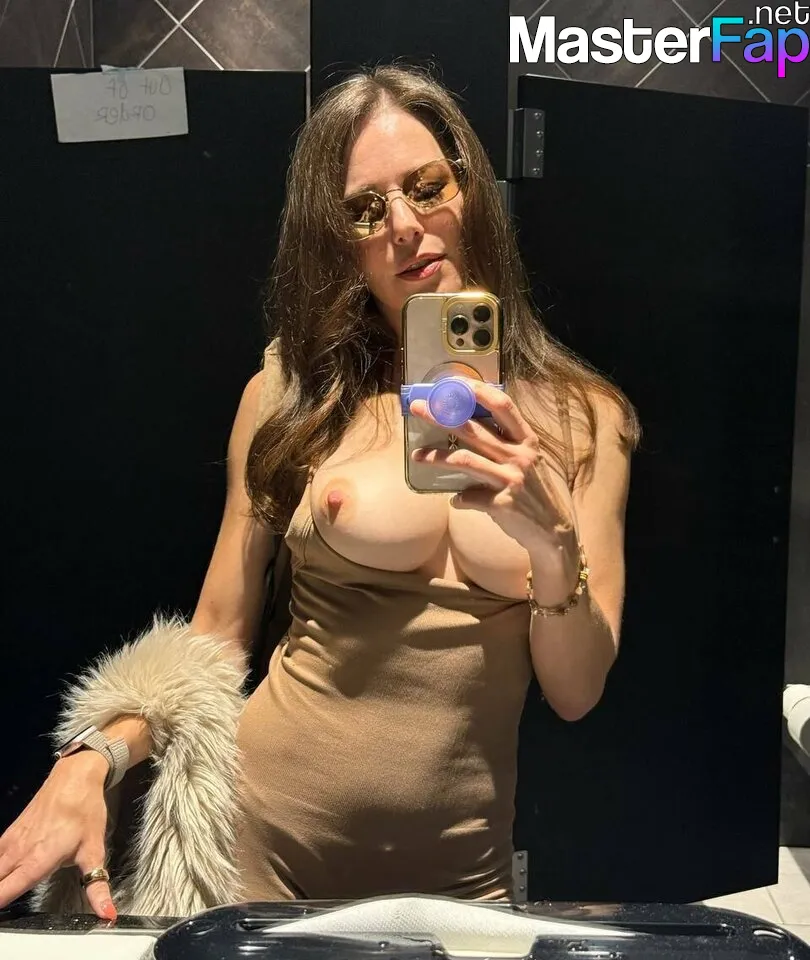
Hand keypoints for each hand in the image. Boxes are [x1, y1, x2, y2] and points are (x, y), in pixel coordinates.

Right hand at [0, 751, 116, 919]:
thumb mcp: (94, 850)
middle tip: (5, 899)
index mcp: (36, 862)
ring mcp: (11, 842)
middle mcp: (18, 853)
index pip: (3, 894)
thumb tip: (107, 913)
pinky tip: (3, 870)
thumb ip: (97, 886)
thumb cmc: (84, 811)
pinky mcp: (10, 832)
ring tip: (4, 888)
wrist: (75, 776)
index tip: (4, 915)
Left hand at [409, 379, 578, 564]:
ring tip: (416, 456)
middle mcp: (519, 456)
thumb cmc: (539, 493)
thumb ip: (509, 445)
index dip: (479, 391)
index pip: (503, 406)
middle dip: (441, 416)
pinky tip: (455, 500)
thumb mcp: (532, 462)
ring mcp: (511, 480)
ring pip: (464, 460)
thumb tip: (472, 428)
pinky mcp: (502, 504)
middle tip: (417, 409)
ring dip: (436, 457)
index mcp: (527, 441)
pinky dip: (458, 499)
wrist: (555, 532)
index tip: (455, 383)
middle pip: (473, 429)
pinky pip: (468, 497)